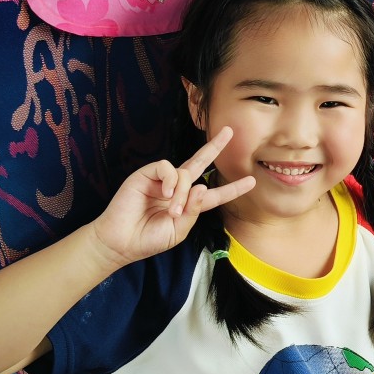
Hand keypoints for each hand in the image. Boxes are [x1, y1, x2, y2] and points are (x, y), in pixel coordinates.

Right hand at [92, 127, 254, 268]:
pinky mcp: (147, 174)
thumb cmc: (149, 239)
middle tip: (230, 132)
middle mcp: (177, 188)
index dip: (232, 188)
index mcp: (188, 204)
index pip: (214, 193)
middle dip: (215, 147)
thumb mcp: (179, 230)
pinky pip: (167, 167)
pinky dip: (170, 180)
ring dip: (183, 192)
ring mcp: (162, 180)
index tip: (252, 181)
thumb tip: (203, 186)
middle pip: (200, 163)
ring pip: (185, 172)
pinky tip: (165, 194)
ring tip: (173, 210)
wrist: (121, 242)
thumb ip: (194, 210)